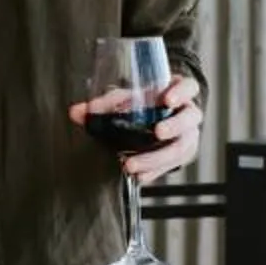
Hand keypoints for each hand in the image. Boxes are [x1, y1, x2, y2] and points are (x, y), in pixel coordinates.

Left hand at [68, 71, 203, 185]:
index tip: (167, 100)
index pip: (189, 87)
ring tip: (132, 165)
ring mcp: (188, 136)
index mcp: (177, 92)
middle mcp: (187, 114)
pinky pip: (172, 166)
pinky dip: (154, 172)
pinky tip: (138, 177)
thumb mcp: (125, 99)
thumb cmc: (144, 104)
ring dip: (156, 158)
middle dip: (173, 126)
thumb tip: (76, 112)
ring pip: (180, 147)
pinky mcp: (183, 155)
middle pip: (189, 119)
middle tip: (157, 132)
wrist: (157, 119)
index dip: (181, 92)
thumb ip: (103, 105)